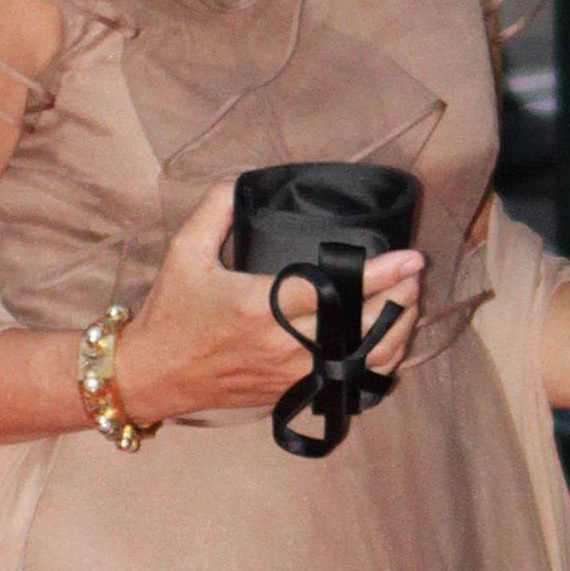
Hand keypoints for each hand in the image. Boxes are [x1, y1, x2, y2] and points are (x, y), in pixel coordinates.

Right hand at [119, 183, 425, 422]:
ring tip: (410, 304)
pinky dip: (375, 364)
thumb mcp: (185, 250)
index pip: (335, 293)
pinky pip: (346, 382)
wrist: (152, 374)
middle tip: (417, 274)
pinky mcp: (289, 392)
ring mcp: (290, 375)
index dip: (380, 276)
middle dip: (399, 302)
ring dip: (395, 334)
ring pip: (361, 363)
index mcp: (261, 307)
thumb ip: (216, 209)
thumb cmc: (170, 311)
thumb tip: (244, 178)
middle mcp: (282, 346)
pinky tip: (388, 343)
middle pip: (361, 330)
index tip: (411, 258)